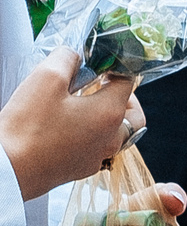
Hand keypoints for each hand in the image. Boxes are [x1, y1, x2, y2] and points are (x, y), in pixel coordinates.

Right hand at [0, 51, 136, 199]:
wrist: (8, 170)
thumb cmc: (27, 126)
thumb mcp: (45, 78)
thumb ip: (66, 59)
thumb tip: (74, 55)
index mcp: (110, 113)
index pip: (129, 82)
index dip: (116, 68)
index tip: (101, 63)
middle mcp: (111, 138)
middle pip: (134, 114)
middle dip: (123, 96)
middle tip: (102, 85)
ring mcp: (97, 157)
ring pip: (117, 134)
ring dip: (107, 117)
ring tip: (83, 104)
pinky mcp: (80, 169)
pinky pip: (96, 148)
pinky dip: (92, 134)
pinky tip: (69, 126)